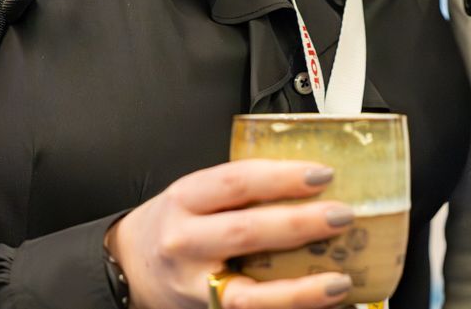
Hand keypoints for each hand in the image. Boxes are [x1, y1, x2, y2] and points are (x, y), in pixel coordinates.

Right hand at [107, 160, 356, 308]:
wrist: (127, 267)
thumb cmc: (175, 224)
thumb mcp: (196, 194)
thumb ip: (243, 189)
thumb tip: (314, 181)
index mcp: (186, 199)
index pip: (236, 181)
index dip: (282, 177)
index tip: (322, 174)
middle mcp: (185, 242)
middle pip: (246, 233)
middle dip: (299, 225)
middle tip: (342, 216)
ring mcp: (195, 286)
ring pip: (248, 296)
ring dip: (300, 290)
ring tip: (339, 280)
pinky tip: (320, 303)